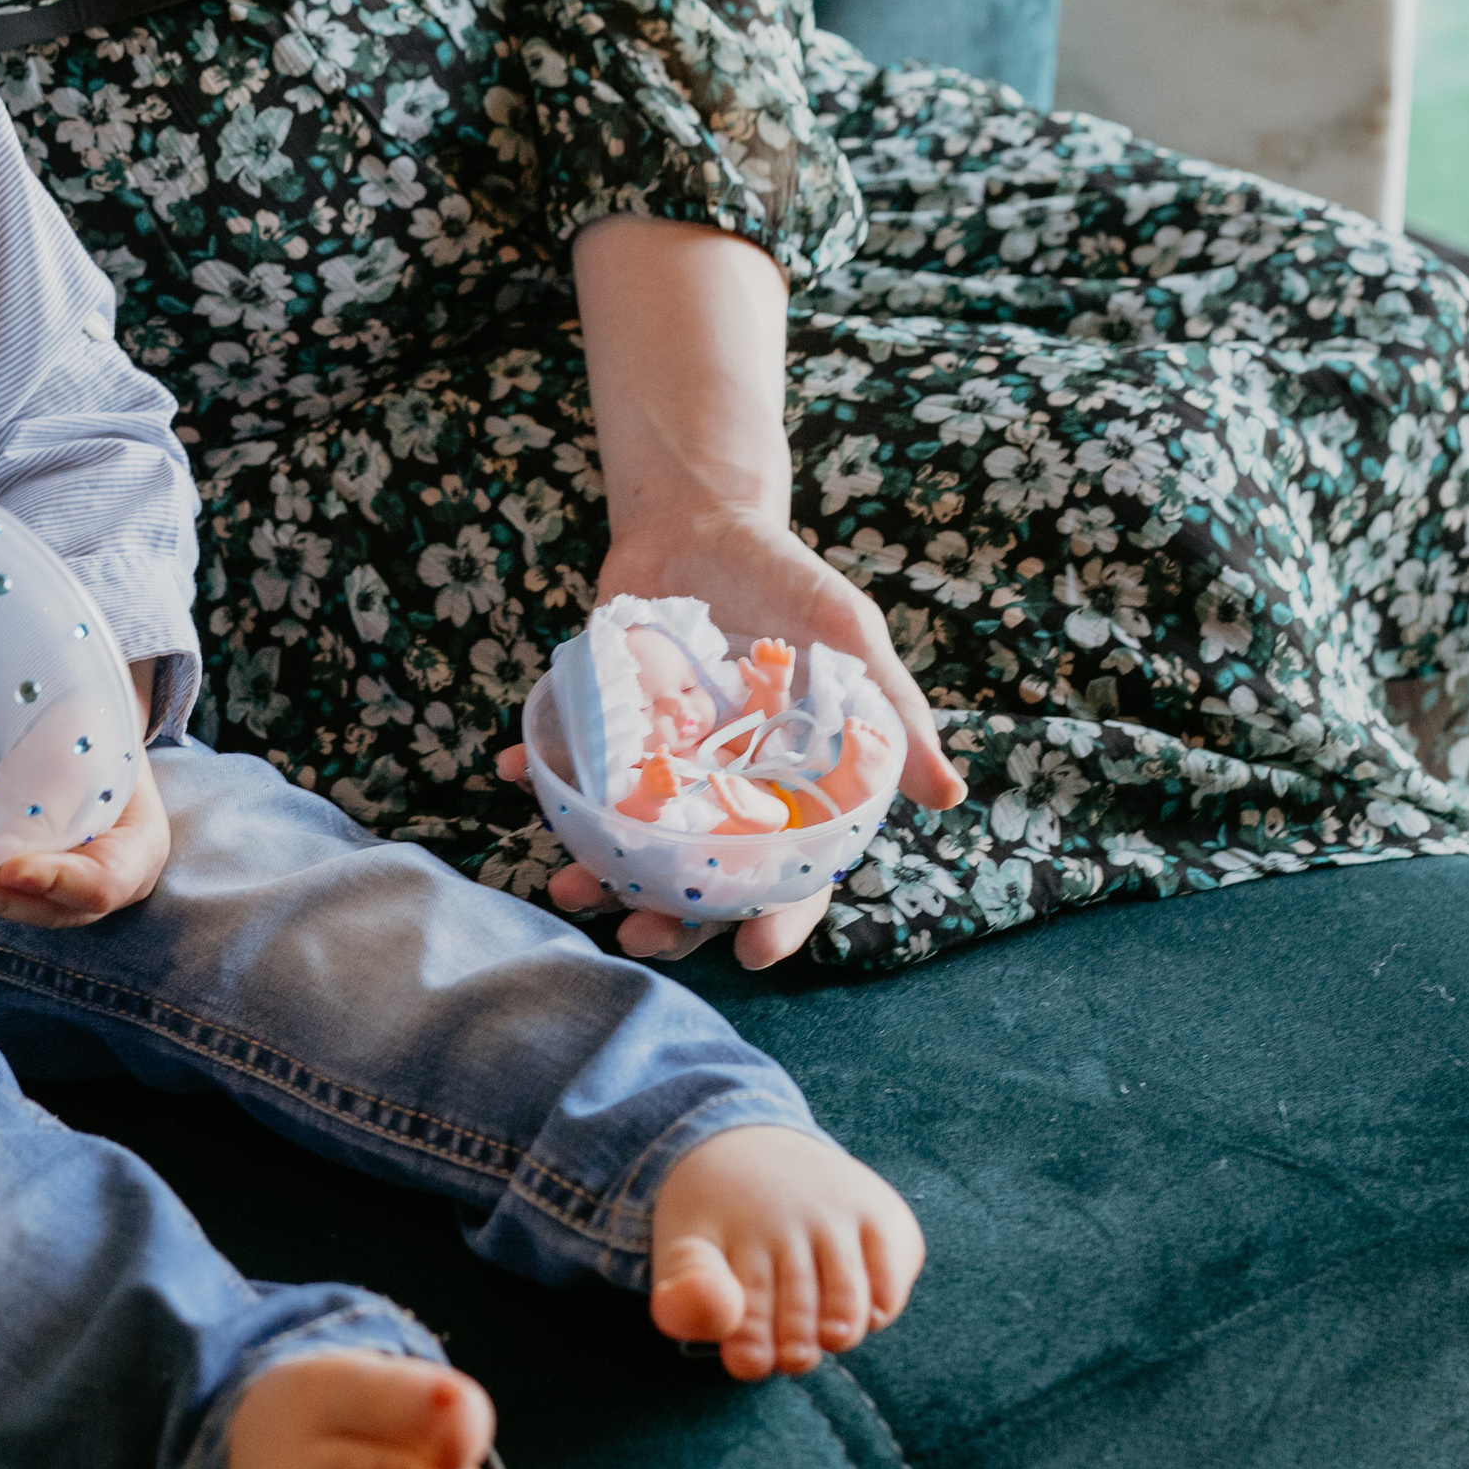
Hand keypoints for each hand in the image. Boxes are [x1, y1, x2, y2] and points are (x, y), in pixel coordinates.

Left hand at [0, 748, 170, 930]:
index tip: (12, 870)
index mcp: (138, 851)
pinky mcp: (29, 876)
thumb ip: (60, 792)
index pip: (104, 884)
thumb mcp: (92, 743)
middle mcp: (101, 880)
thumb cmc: (100, 730)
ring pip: (16, 902)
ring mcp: (63, 884)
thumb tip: (3, 846)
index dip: (57, 883)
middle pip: (51, 907)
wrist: (94, 725)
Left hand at [501, 507, 966, 975]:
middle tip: (636, 930)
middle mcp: (723, 791)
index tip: (752, 952)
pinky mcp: (606, 729)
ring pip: (631, 844)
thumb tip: (950, 794)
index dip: (778, 919)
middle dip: (670, 916)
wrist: (700, 517)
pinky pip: (569, 768)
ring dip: (596, 870)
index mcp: (789, 787)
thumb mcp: (848, 634)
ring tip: (566, 882)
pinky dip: (539, 774)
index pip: (792, 875)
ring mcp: (659, 765)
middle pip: (702, 879)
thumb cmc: (786, 579)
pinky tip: (517, 770)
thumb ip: (894, 714)